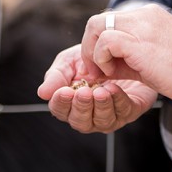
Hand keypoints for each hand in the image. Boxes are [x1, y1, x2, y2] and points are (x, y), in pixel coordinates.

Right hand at [38, 45, 157, 133]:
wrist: (119, 49)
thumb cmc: (91, 60)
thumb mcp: (69, 61)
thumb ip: (56, 76)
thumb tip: (42, 93)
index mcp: (70, 105)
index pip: (60, 110)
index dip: (61, 103)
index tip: (64, 91)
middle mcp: (88, 115)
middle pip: (80, 121)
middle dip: (82, 107)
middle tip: (84, 92)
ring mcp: (109, 116)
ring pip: (102, 121)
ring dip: (101, 106)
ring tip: (100, 91)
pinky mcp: (129, 111)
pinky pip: (124, 112)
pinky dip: (118, 101)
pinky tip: (114, 89)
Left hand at [80, 4, 171, 109]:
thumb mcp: (154, 56)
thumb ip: (129, 54)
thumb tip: (102, 64)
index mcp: (150, 15)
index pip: (111, 20)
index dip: (99, 43)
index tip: (102, 66)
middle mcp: (144, 15)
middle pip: (99, 20)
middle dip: (90, 46)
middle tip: (95, 70)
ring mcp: (142, 26)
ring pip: (97, 26)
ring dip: (93, 53)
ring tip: (104, 72)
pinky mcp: (139, 43)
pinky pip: (105, 42)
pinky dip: (101, 58)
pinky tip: (112, 72)